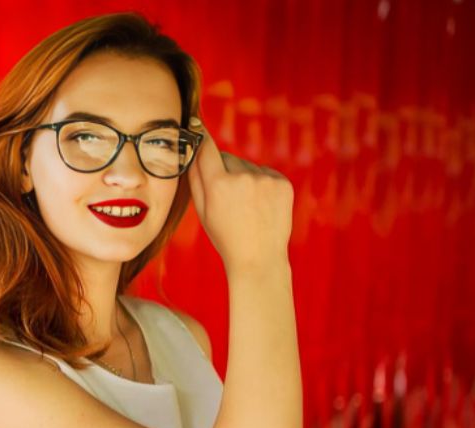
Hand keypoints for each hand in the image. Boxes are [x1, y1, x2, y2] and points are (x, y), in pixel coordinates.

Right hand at [186, 116, 293, 270]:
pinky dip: (261, 184)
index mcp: (217, 185)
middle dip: (224, 171)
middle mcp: (242, 177)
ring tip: (246, 207)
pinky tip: (260, 205)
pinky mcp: (282, 182)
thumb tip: (192, 152)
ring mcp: (265, 179)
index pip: (206, 149)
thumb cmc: (225, 237)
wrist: (259, 258)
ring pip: (246, 167)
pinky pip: (264, 173)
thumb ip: (195, 180)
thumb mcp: (202, 212)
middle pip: (227, 159)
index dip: (200, 136)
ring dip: (243, 179)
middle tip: (226, 199)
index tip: (196, 122)